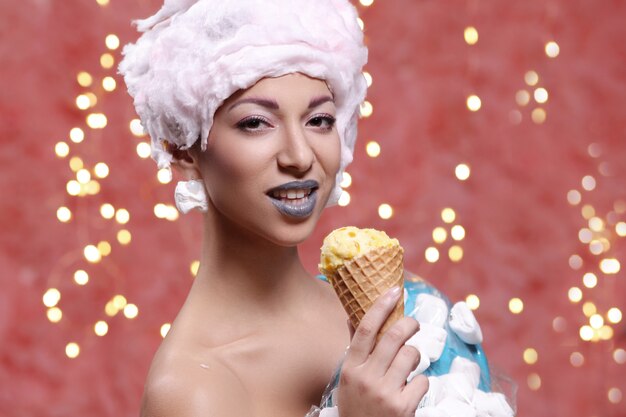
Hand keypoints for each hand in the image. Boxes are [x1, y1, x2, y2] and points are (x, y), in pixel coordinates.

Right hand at [337, 287, 428, 416]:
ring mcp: (385, 393)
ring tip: (410, 364)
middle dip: (409, 324)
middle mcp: (367, 378)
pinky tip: (411, 390)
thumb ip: (355, 348)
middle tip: (414, 324)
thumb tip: (352, 317)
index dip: (381, 306)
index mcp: (351, 368)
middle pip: (393, 337)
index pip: (366, 329)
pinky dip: (420, 383)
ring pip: (411, 355)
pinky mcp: (403, 407)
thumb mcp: (349, 378)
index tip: (394, 290)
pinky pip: (422, 381)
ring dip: (415, 355)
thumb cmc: (357, 406)